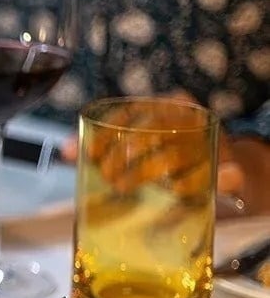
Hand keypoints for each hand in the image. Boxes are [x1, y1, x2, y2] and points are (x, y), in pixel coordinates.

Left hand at [59, 112, 252, 213]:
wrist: (225, 172)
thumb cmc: (169, 156)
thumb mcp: (139, 146)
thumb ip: (104, 146)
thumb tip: (65, 149)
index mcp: (166, 104)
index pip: (129, 113)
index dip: (105, 135)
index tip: (89, 155)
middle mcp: (189, 118)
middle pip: (148, 134)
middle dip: (122, 159)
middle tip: (108, 178)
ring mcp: (212, 142)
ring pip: (173, 155)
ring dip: (144, 174)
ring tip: (124, 187)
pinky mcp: (232, 168)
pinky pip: (210, 177)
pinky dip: (188, 185)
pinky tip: (174, 192)